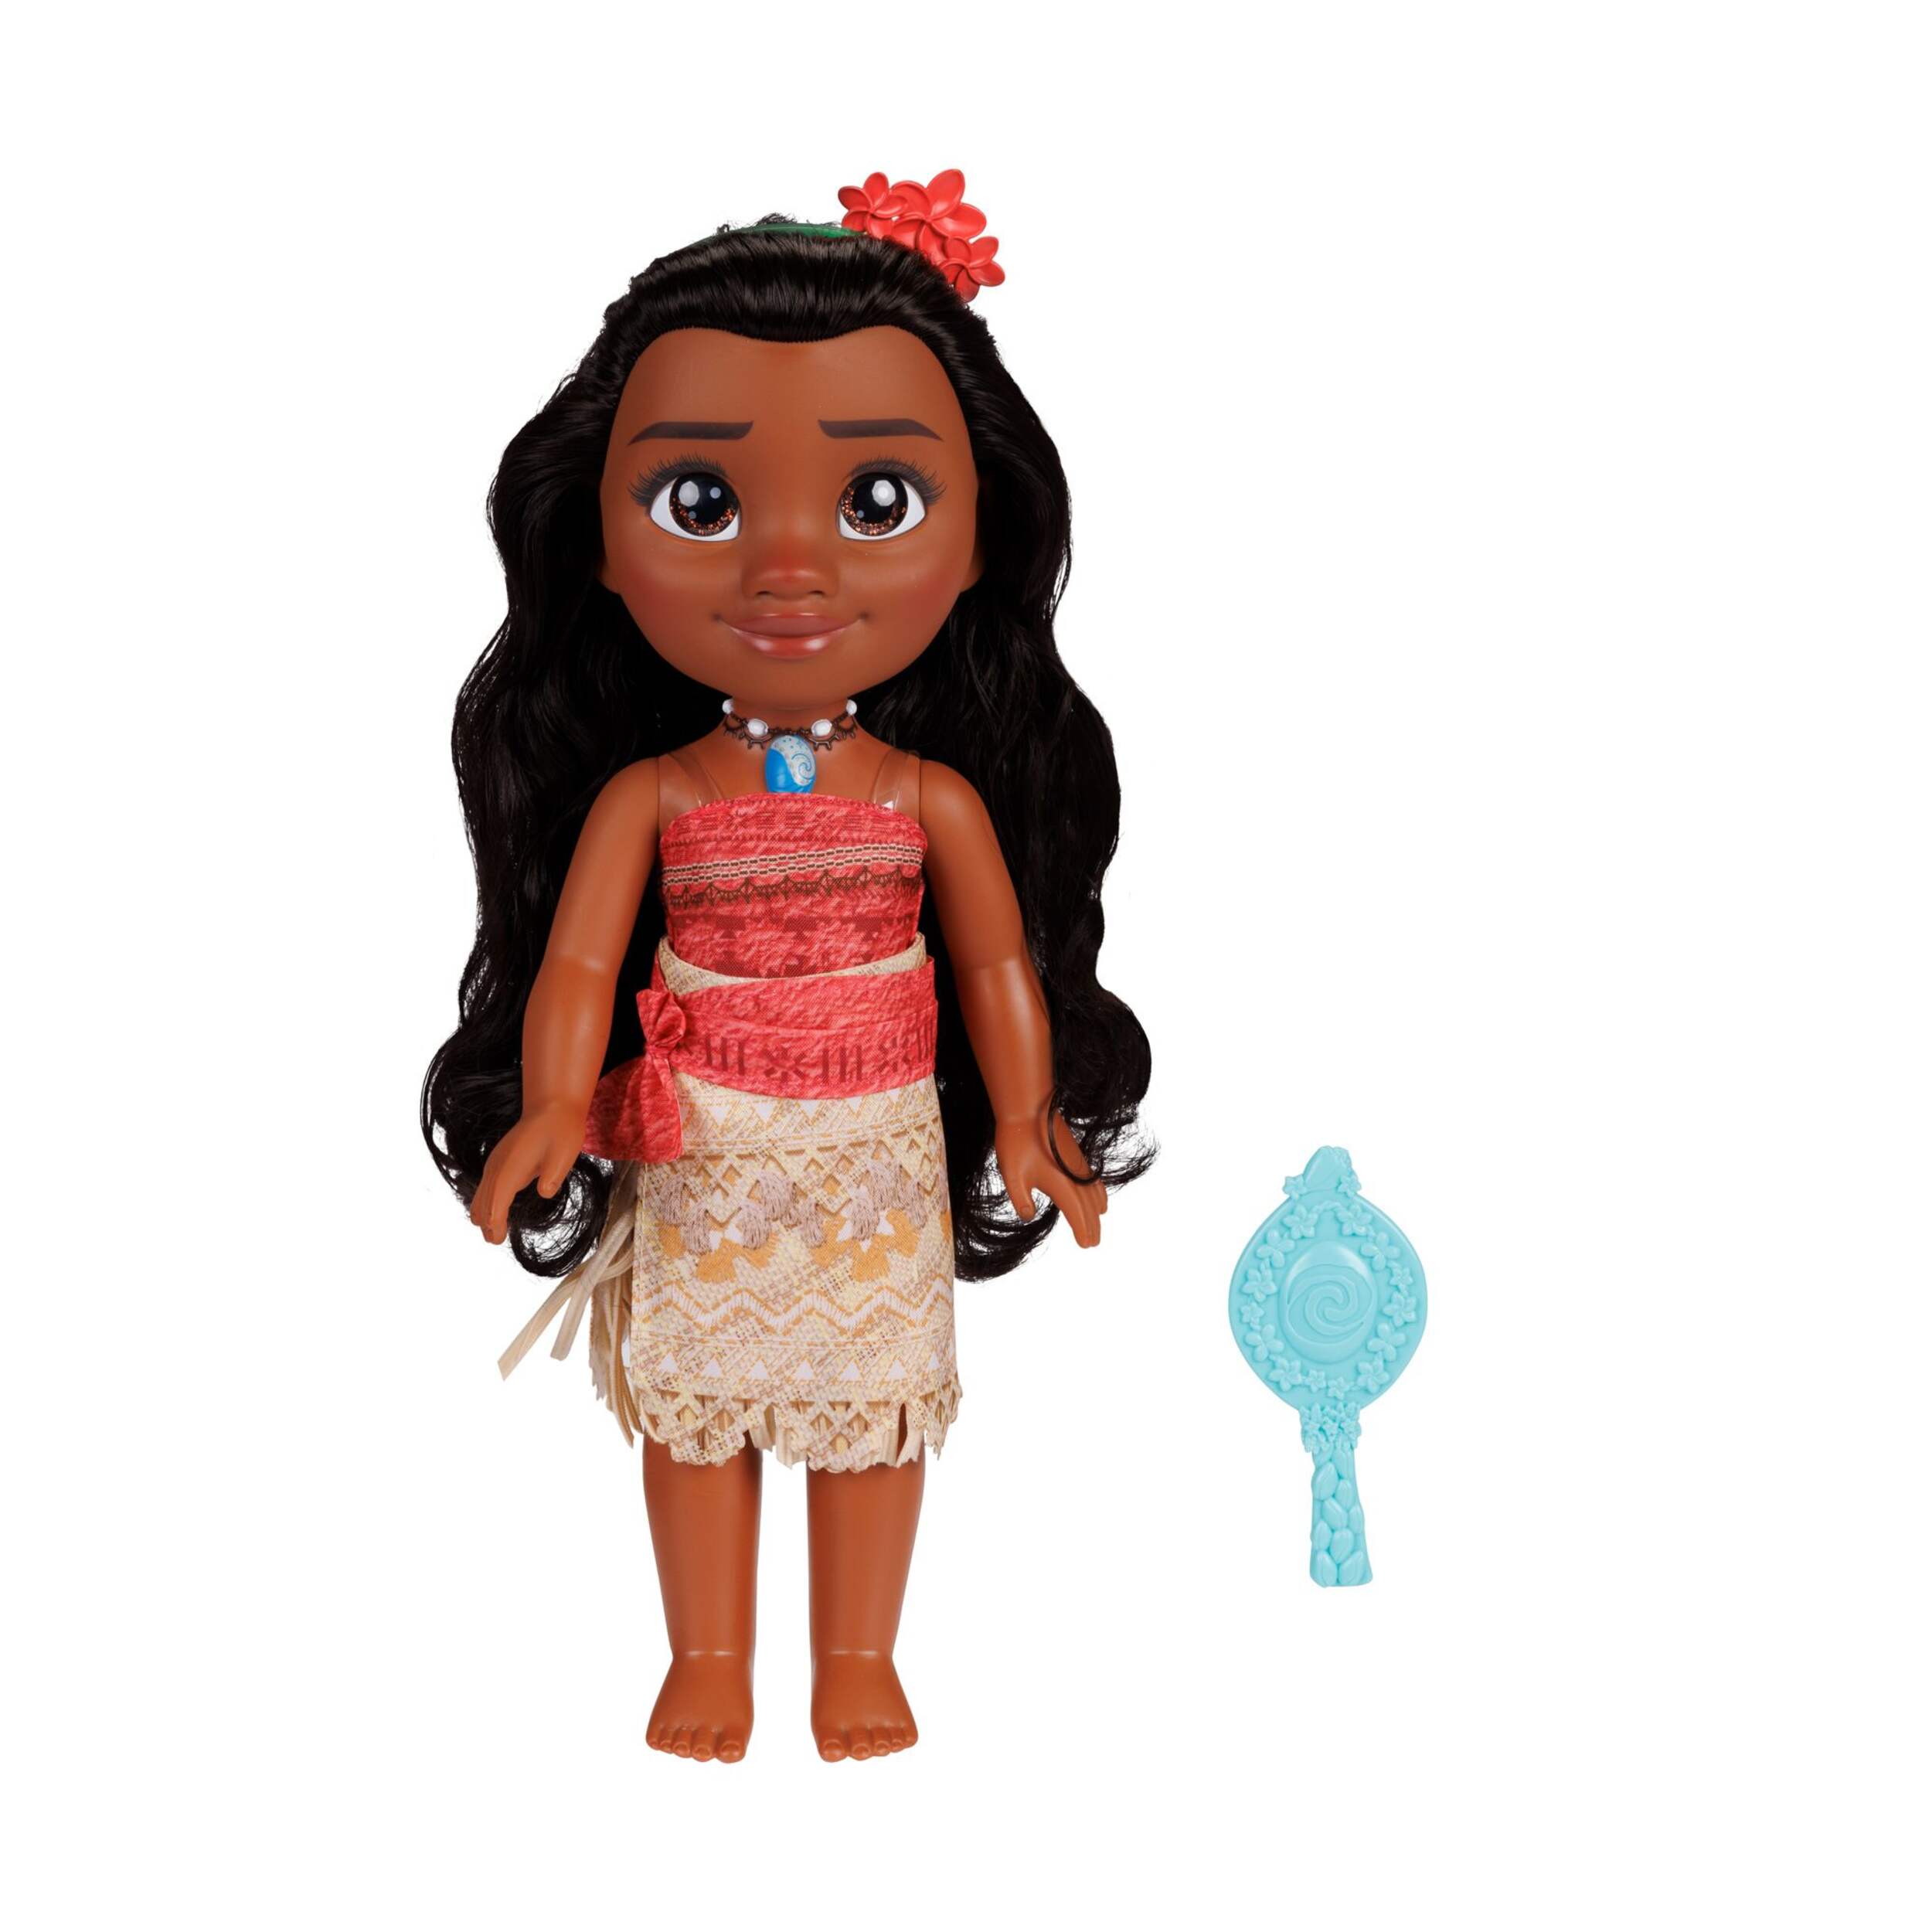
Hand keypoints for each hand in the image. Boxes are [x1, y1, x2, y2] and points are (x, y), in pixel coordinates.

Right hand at [470, 1101, 585, 1244]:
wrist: (552, 1107)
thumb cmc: (561, 1131)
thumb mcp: (564, 1154)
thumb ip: (552, 1176)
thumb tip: (544, 1192)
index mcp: (510, 1168)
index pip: (496, 1203)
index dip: (495, 1224)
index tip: (497, 1240)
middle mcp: (497, 1167)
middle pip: (483, 1203)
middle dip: (487, 1224)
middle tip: (496, 1241)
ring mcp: (495, 1163)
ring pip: (481, 1195)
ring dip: (484, 1214)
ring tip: (493, 1234)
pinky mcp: (498, 1162)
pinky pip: (485, 1187)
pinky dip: (486, 1203)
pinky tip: (493, 1212)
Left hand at [994, 1107, 1108, 1247]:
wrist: (1028, 1107)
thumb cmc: (1017, 1140)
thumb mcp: (1012, 1175)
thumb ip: (1021, 1199)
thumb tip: (1028, 1216)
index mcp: (1061, 1184)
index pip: (1077, 1213)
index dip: (1082, 1230)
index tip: (1086, 1245)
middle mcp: (1075, 1176)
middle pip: (1088, 1206)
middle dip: (1091, 1225)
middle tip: (1093, 1244)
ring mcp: (1077, 1164)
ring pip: (1093, 1193)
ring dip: (1095, 1211)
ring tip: (1098, 1224)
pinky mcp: (1075, 1156)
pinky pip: (1093, 1181)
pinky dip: (1098, 1194)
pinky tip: (1098, 1198)